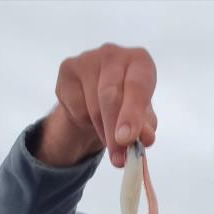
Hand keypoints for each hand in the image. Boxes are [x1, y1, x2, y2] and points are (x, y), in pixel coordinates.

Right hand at [37, 44, 157, 167]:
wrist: (98, 99)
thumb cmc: (127, 108)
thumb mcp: (142, 120)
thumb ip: (145, 128)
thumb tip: (145, 138)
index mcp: (140, 61)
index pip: (138, 86)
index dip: (132, 114)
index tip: (127, 139)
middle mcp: (114, 53)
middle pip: (110, 96)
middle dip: (113, 131)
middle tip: (118, 159)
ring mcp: (88, 58)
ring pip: (93, 105)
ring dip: (101, 132)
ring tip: (108, 139)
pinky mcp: (68, 69)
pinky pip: (75, 106)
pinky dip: (84, 122)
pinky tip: (91, 118)